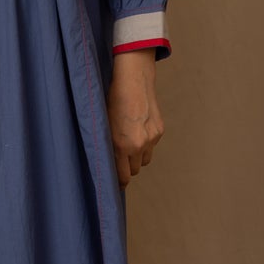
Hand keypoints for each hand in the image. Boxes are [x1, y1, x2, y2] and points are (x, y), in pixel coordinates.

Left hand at [107, 51, 164, 188]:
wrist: (133, 80)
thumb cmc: (112, 100)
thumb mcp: (104, 125)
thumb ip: (107, 146)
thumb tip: (106, 163)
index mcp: (121, 144)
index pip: (123, 176)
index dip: (118, 182)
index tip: (114, 183)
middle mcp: (138, 144)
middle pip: (134, 171)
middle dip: (126, 167)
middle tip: (119, 159)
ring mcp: (151, 138)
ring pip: (144, 160)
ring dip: (137, 156)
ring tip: (128, 142)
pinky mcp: (159, 131)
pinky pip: (152, 146)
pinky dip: (145, 143)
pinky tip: (137, 129)